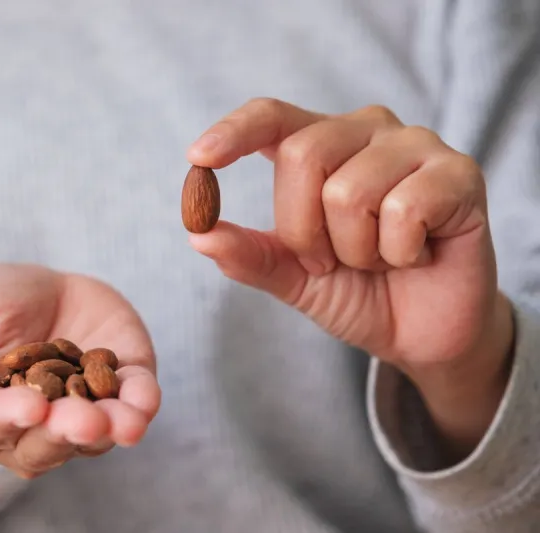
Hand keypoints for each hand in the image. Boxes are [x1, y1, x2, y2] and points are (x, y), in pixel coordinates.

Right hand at [0, 264, 160, 477]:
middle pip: (43, 446)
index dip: (7, 419)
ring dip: (109, 430)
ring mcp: (79, 415)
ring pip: (92, 439)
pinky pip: (132, 407)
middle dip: (64, 433)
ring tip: (121, 423)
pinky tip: (144, 404)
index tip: (30, 406)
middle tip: (83, 421)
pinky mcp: (120, 391)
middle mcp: (31, 431)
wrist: (43, 287)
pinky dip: (139, 407)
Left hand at [186, 99, 513, 457]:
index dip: (233, 131)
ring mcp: (416, 146)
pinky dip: (399, 253)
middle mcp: (366, 130)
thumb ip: (250, 255)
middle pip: (301, 155)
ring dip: (354, 250)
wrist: (421, 334)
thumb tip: (199, 234)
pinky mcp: (459, 174)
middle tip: (329, 262)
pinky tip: (417, 256)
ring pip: (348, 190)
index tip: (197, 159)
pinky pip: (403, 209)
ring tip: (379, 259)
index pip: (271, 116)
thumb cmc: (356, 292)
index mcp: (321, 144)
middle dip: (303, 230)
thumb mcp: (292, 277)